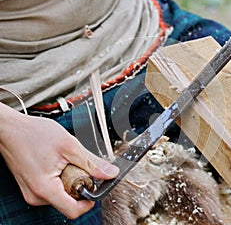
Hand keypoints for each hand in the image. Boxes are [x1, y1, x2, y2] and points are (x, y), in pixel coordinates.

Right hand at [0, 103, 118, 218]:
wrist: (10, 128)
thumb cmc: (32, 133)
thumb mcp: (69, 146)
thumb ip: (92, 163)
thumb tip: (110, 173)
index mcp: (45, 189)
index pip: (73, 211)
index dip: (89, 201)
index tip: (96, 188)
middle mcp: (36, 195)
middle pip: (68, 201)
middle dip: (78, 184)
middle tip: (76, 164)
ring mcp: (32, 192)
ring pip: (61, 194)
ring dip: (69, 179)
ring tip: (63, 160)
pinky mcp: (32, 186)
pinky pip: (53, 188)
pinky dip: (60, 177)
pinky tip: (56, 162)